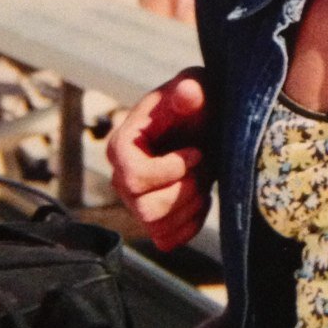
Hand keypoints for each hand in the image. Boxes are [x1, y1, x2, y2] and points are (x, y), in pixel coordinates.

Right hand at [107, 67, 211, 250]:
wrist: (206, 122)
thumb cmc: (196, 102)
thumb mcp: (196, 87)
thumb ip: (190, 90)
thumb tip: (187, 93)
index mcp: (122, 146)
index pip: (133, 178)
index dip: (170, 170)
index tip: (195, 152)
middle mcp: (122, 178)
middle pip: (147, 208)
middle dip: (186, 188)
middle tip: (204, 164)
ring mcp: (136, 202)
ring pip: (158, 226)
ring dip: (191, 204)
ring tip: (204, 176)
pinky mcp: (155, 220)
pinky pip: (167, 240)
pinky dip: (192, 223)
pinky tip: (203, 197)